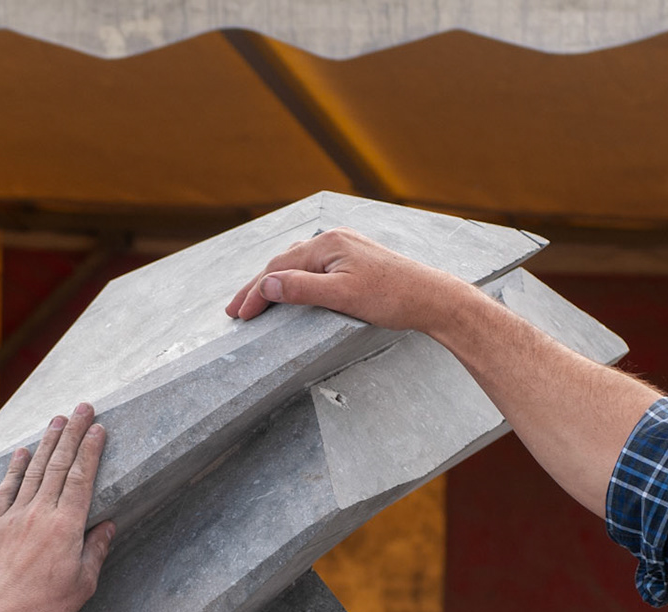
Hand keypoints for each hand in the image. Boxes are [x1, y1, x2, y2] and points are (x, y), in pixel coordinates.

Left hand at [0, 401, 114, 611]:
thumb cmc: (45, 604)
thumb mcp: (83, 584)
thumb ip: (95, 551)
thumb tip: (108, 526)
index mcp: (67, 526)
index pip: (82, 478)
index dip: (90, 450)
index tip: (98, 427)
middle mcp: (41, 513)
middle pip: (60, 464)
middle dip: (72, 432)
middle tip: (82, 407)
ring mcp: (16, 516)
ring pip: (35, 470)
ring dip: (47, 442)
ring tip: (57, 419)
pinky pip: (7, 489)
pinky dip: (15, 468)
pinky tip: (22, 452)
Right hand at [224, 227, 473, 331]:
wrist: (432, 297)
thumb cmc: (392, 298)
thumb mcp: (342, 296)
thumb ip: (302, 289)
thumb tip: (265, 284)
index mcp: (328, 245)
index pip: (278, 269)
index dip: (255, 293)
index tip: (239, 316)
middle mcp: (334, 240)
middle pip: (283, 263)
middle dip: (258, 287)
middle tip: (235, 311)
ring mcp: (345, 248)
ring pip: (297, 263)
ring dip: (274, 281)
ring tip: (256, 300)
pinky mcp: (354, 259)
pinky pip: (314, 266)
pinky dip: (294, 278)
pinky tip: (291, 286)